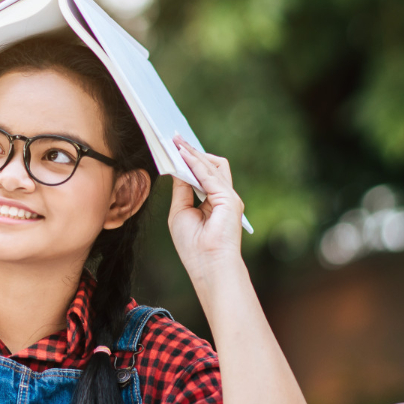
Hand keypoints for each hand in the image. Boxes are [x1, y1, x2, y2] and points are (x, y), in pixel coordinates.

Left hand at [168, 136, 246, 282]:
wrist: (208, 266)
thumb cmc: (193, 246)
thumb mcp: (180, 212)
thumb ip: (181, 190)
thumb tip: (177, 168)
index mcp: (212, 202)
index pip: (202, 174)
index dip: (188, 160)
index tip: (173, 146)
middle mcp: (223, 197)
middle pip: (209, 165)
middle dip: (191, 152)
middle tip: (173, 138)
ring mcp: (228, 197)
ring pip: (213, 165)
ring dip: (193, 153)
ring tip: (176, 142)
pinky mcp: (229, 199)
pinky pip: (210, 175)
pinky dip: (196, 162)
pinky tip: (183, 155)